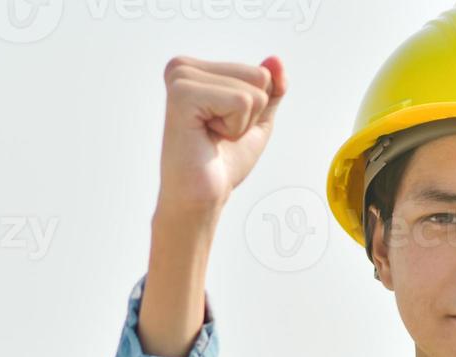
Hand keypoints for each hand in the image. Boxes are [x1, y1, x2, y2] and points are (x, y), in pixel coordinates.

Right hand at [158, 54, 286, 216]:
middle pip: (259, 76)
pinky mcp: (183, 94)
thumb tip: (275, 60)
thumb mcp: (257, 120)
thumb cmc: (222, 163)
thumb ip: (271, 89)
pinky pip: (241, 101)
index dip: (255, 110)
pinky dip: (234, 127)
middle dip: (250, 115)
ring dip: (241, 123)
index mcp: (196, 70)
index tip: (223, 129)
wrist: (201, 197)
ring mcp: (180, 78)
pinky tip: (207, 137)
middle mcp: (182, 68)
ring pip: (253, 90)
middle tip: (218, 135)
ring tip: (212, 137)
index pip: (260, 73)